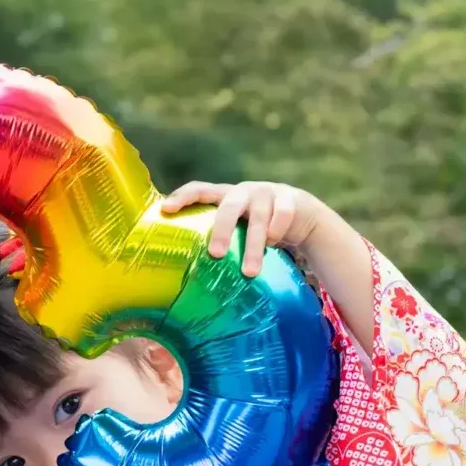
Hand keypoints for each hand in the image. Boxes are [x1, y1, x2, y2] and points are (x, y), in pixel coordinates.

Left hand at [161, 181, 328, 276]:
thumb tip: (186, 276)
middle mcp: (243, 191)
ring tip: (249, 273)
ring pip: (258, 217)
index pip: (200, 190)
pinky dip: (277, 231)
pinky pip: (283, 214)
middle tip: (216, 254)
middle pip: (229, 206)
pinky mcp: (290, 198)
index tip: (165, 209)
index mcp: (224, 196)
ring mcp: (267, 192)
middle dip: (222, 230)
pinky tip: (274, 244)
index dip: (183, 197)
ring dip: (253, 246)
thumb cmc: (256, 227)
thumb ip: (217, 238)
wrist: (300, 214)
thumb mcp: (236, 228)